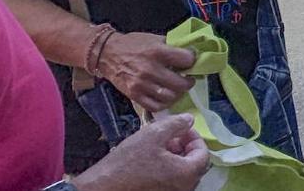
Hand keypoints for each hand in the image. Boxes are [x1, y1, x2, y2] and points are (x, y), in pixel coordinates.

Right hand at [74, 113, 210, 190]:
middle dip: (184, 147)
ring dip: (176, 157)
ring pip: (182, 174)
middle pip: (194, 164)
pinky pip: (171, 182)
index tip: (181, 128)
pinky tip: (151, 160)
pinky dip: (167, 169)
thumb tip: (189, 119)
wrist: (100, 188)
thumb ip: (175, 124)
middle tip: (170, 136)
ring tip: (158, 146)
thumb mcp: (152, 135)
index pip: (203, 153)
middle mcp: (184, 188)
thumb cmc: (126, 163)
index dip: (193, 137)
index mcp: (187, 174)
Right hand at [98, 31, 196, 112]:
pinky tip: (166, 97)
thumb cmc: (134, 44)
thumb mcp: (155, 38)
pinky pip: (155, 106)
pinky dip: (164, 103)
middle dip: (189, 82)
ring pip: (169, 97)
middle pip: (180, 83)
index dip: (192, 61)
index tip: (191, 62)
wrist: (107, 53)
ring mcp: (141, 84)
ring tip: (178, 89)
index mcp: (158, 52)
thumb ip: (173, 46)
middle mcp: (150, 69)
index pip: (186, 60)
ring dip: (178, 94)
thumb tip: (191, 53)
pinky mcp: (134, 95)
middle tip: (188, 79)